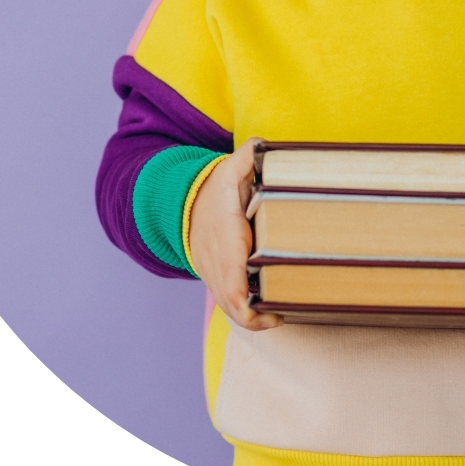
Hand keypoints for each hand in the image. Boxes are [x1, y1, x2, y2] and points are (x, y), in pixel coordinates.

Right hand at [188, 137, 280, 330]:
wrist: (183, 207)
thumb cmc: (214, 191)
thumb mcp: (228, 171)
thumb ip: (246, 157)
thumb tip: (262, 145)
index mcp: (225, 237)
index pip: (231, 276)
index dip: (245, 300)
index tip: (268, 309)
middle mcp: (218, 262)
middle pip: (232, 302)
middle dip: (254, 318)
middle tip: (281, 316)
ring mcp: (215, 275)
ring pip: (231, 308)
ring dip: (253, 320)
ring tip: (280, 316)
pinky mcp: (218, 281)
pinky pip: (231, 305)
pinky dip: (247, 315)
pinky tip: (271, 312)